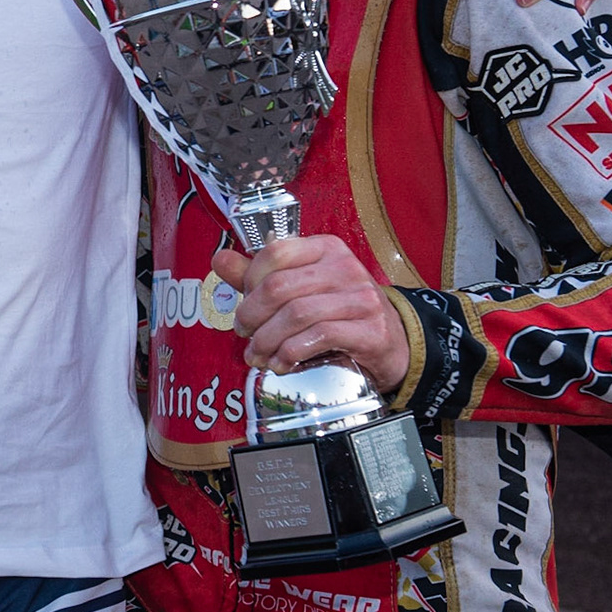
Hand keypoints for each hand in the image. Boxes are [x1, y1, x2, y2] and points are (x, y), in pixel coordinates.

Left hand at [213, 236, 410, 393]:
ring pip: (297, 314)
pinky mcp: (371, 330)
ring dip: (268, 339)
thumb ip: (259, 277)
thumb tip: (220, 259)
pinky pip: (320, 336)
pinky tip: (281, 363)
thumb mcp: (300, 288)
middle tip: (244, 333)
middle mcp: (345, 267)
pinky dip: (291, 352)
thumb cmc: (339, 312)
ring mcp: (361, 298)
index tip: (243, 304)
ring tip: (258, 354)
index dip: (249, 281)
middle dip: (252, 315)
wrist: (392, 343)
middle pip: (281, 287)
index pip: (275, 252)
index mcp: (324, 249)